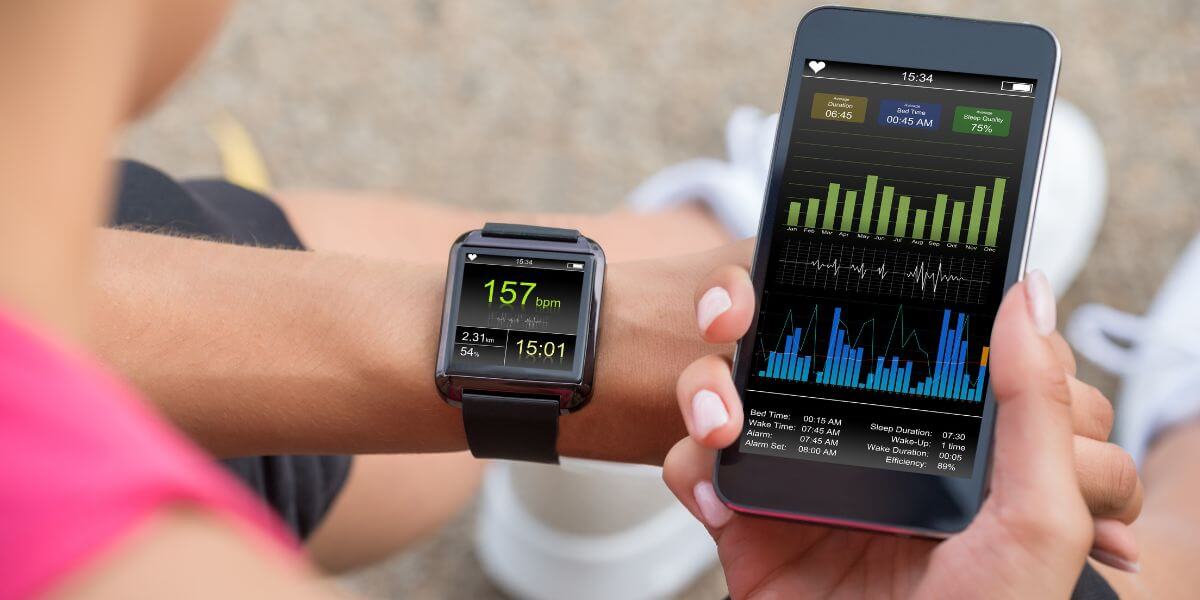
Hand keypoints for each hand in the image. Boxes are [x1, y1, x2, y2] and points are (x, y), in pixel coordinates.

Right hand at [665, 267, 1140, 597]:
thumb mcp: (1038, 517)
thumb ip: (1036, 406)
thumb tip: (1025, 294)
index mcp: (933, 433)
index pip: (890, 331)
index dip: (856, 288)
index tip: (825, 256)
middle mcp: (860, 445)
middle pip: (789, 347)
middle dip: (747, 316)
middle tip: (734, 314)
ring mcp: (795, 480)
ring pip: (729, 391)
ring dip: (706, 386)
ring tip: (722, 424)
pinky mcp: (744, 521)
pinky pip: (693, 468)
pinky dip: (688, 467)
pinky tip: (714, 493)